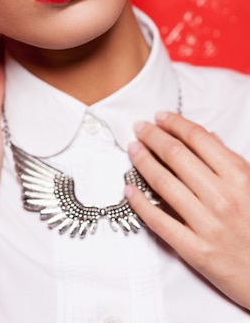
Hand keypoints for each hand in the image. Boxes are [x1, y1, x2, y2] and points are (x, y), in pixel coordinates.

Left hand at [125, 111, 249, 309]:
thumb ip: (231, 161)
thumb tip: (206, 136)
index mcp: (239, 177)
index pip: (198, 138)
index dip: (174, 123)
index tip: (159, 117)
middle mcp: (222, 197)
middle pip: (176, 156)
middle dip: (153, 136)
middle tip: (139, 128)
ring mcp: (207, 225)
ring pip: (163, 183)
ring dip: (142, 162)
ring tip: (132, 150)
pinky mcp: (196, 251)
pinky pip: (159, 221)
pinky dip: (140, 203)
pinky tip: (129, 190)